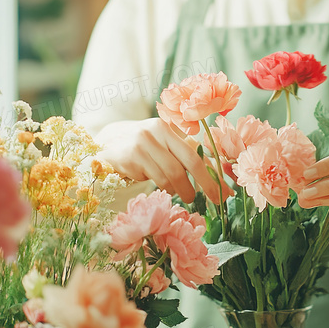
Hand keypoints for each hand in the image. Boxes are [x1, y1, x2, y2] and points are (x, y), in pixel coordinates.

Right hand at [95, 118, 230, 203]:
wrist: (102, 145)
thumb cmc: (139, 148)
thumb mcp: (161, 146)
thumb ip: (183, 155)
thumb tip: (215, 176)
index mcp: (169, 127)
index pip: (197, 150)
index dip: (214, 171)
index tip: (226, 190)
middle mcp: (157, 131)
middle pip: (190, 161)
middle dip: (206, 183)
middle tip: (215, 200)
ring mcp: (142, 144)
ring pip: (172, 175)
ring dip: (180, 190)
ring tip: (183, 195)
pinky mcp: (130, 158)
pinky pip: (155, 179)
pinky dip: (162, 187)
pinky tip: (160, 186)